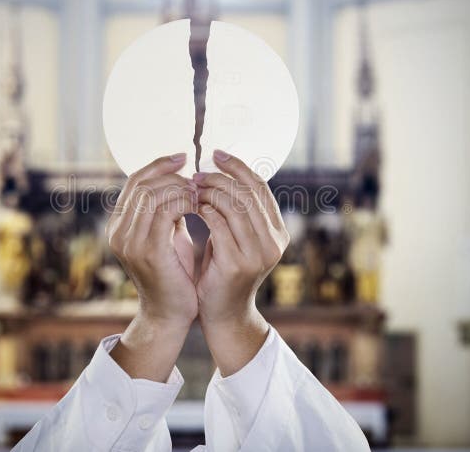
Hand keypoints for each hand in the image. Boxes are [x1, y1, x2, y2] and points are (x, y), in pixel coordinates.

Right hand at [107, 153, 197, 380]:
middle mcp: (118, 231)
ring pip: (153, 195)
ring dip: (180, 189)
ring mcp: (130, 242)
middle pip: (143, 184)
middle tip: (196, 180)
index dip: (159, 165)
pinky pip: (165, 213)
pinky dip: (184, 204)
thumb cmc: (175, 275)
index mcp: (119, 225)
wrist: (170, 315)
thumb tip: (181, 180)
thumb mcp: (167, 236)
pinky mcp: (148, 251)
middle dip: (173, 177)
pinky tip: (199, 208)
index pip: (135, 181)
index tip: (183, 158)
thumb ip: (166, 211)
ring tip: (199, 194)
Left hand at [194, 149, 289, 374]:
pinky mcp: (237, 263)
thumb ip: (238, 211)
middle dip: (219, 178)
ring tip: (192, 188)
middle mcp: (274, 241)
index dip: (238, 167)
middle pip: (247, 193)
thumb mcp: (237, 238)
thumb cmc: (224, 271)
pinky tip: (192, 207)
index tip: (216, 154)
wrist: (223, 314)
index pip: (260, 187)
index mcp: (278, 231)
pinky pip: (219, 225)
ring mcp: (258, 254)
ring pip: (233, 206)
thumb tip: (224, 173)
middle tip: (197, 173)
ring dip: (209, 192)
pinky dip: (204, 211)